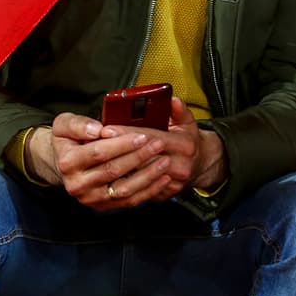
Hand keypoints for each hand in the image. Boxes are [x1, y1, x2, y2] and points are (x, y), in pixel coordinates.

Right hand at [26, 112, 168, 210]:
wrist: (64, 163)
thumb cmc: (69, 139)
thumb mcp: (65, 124)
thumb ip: (79, 124)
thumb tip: (98, 130)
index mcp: (68, 162)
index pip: (99, 153)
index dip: (122, 144)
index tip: (142, 136)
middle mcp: (77, 184)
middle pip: (113, 171)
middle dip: (139, 157)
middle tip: (158, 144)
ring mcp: (91, 198)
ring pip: (124, 189)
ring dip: (148, 176)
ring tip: (165, 161)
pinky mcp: (103, 206)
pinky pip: (129, 201)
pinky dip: (149, 190)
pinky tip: (163, 178)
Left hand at [101, 97, 227, 201]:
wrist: (200, 165)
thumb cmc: (189, 140)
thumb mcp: (187, 122)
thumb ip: (179, 110)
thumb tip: (172, 100)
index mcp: (184, 145)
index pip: (151, 138)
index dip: (128, 134)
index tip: (108, 129)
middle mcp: (179, 166)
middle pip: (142, 159)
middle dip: (117, 151)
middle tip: (95, 144)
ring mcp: (171, 184)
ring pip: (138, 177)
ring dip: (117, 167)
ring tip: (96, 160)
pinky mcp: (163, 196)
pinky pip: (139, 190)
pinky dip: (123, 181)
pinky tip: (106, 175)